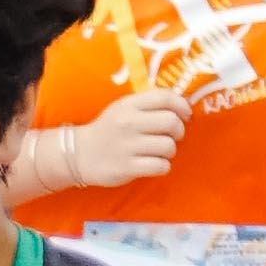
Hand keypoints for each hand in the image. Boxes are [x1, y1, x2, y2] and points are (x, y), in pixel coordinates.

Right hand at [39, 95, 187, 192]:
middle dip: (179, 131)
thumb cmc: (109, 130)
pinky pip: (160, 166)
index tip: (185, 115)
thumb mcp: (123, 109)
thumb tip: (183, 107)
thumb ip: (149, 105)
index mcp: (129, 104)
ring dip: (170, 151)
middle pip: (171, 122)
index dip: (182, 106)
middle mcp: (128, 123)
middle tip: (173, 136)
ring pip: (168, 146)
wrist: (80, 154)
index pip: (165, 97)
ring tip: (159, 152)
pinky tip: (154, 164)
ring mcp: (128, 146)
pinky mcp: (128, 167)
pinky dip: (162, 166)